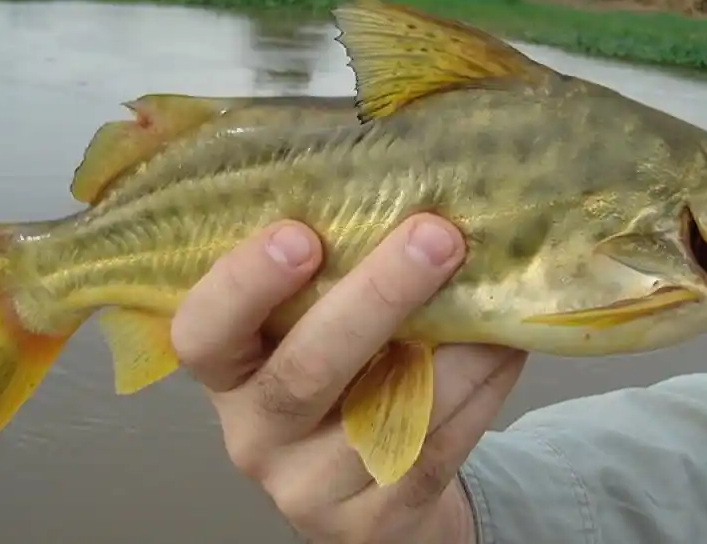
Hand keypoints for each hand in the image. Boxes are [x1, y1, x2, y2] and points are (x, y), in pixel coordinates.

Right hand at [171, 213, 527, 543]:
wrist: (362, 497)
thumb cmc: (338, 385)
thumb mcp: (308, 334)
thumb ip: (330, 283)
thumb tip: (411, 196)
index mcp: (229, 374)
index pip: (202, 333)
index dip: (243, 285)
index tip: (299, 235)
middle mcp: (255, 435)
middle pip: (303, 372)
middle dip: (375, 298)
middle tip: (436, 237)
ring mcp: (310, 489)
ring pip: (384, 417)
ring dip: (451, 348)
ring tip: (492, 290)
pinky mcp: (373, 524)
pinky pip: (432, 451)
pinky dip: (477, 391)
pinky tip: (504, 347)